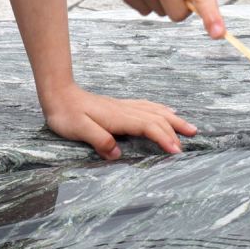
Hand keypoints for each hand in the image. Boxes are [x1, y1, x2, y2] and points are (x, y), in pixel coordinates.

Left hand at [41, 83, 196, 161]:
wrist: (58, 95)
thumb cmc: (66, 114)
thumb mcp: (79, 130)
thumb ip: (99, 140)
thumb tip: (117, 154)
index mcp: (119, 118)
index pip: (148, 127)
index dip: (164, 138)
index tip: (176, 151)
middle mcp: (126, 110)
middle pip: (158, 119)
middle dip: (175, 131)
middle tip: (189, 144)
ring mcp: (124, 107)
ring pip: (156, 111)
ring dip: (174, 120)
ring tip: (190, 128)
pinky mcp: (120, 106)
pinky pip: (148, 106)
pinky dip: (162, 110)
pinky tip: (168, 111)